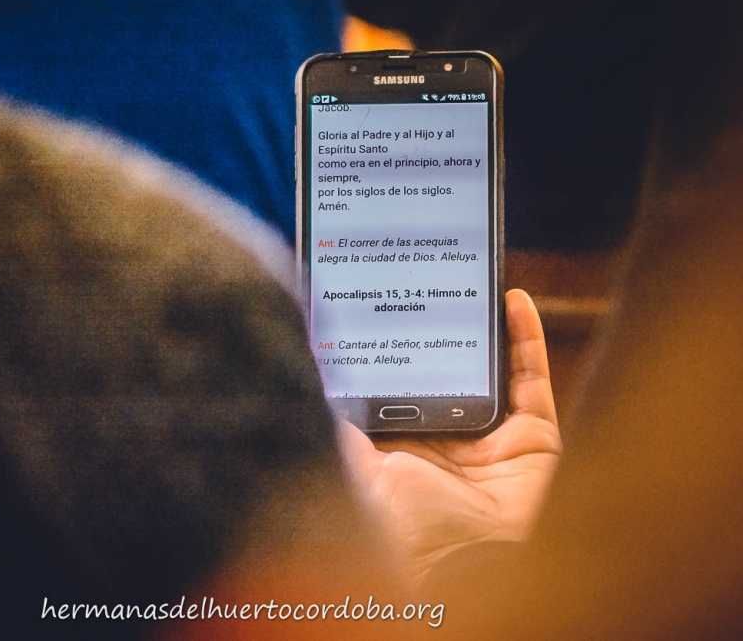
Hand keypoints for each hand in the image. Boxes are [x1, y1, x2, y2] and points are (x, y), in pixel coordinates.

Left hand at [339, 289, 561, 583]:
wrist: (472, 569)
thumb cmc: (409, 530)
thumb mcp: (358, 468)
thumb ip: (341, 423)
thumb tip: (313, 374)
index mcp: (405, 444)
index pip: (398, 381)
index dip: (392, 344)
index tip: (379, 302)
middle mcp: (448, 436)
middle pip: (446, 367)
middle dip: (438, 325)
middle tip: (427, 277)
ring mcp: (492, 436)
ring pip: (490, 365)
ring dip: (483, 323)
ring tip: (469, 278)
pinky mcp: (534, 436)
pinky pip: (530, 375)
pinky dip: (525, 335)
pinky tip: (512, 298)